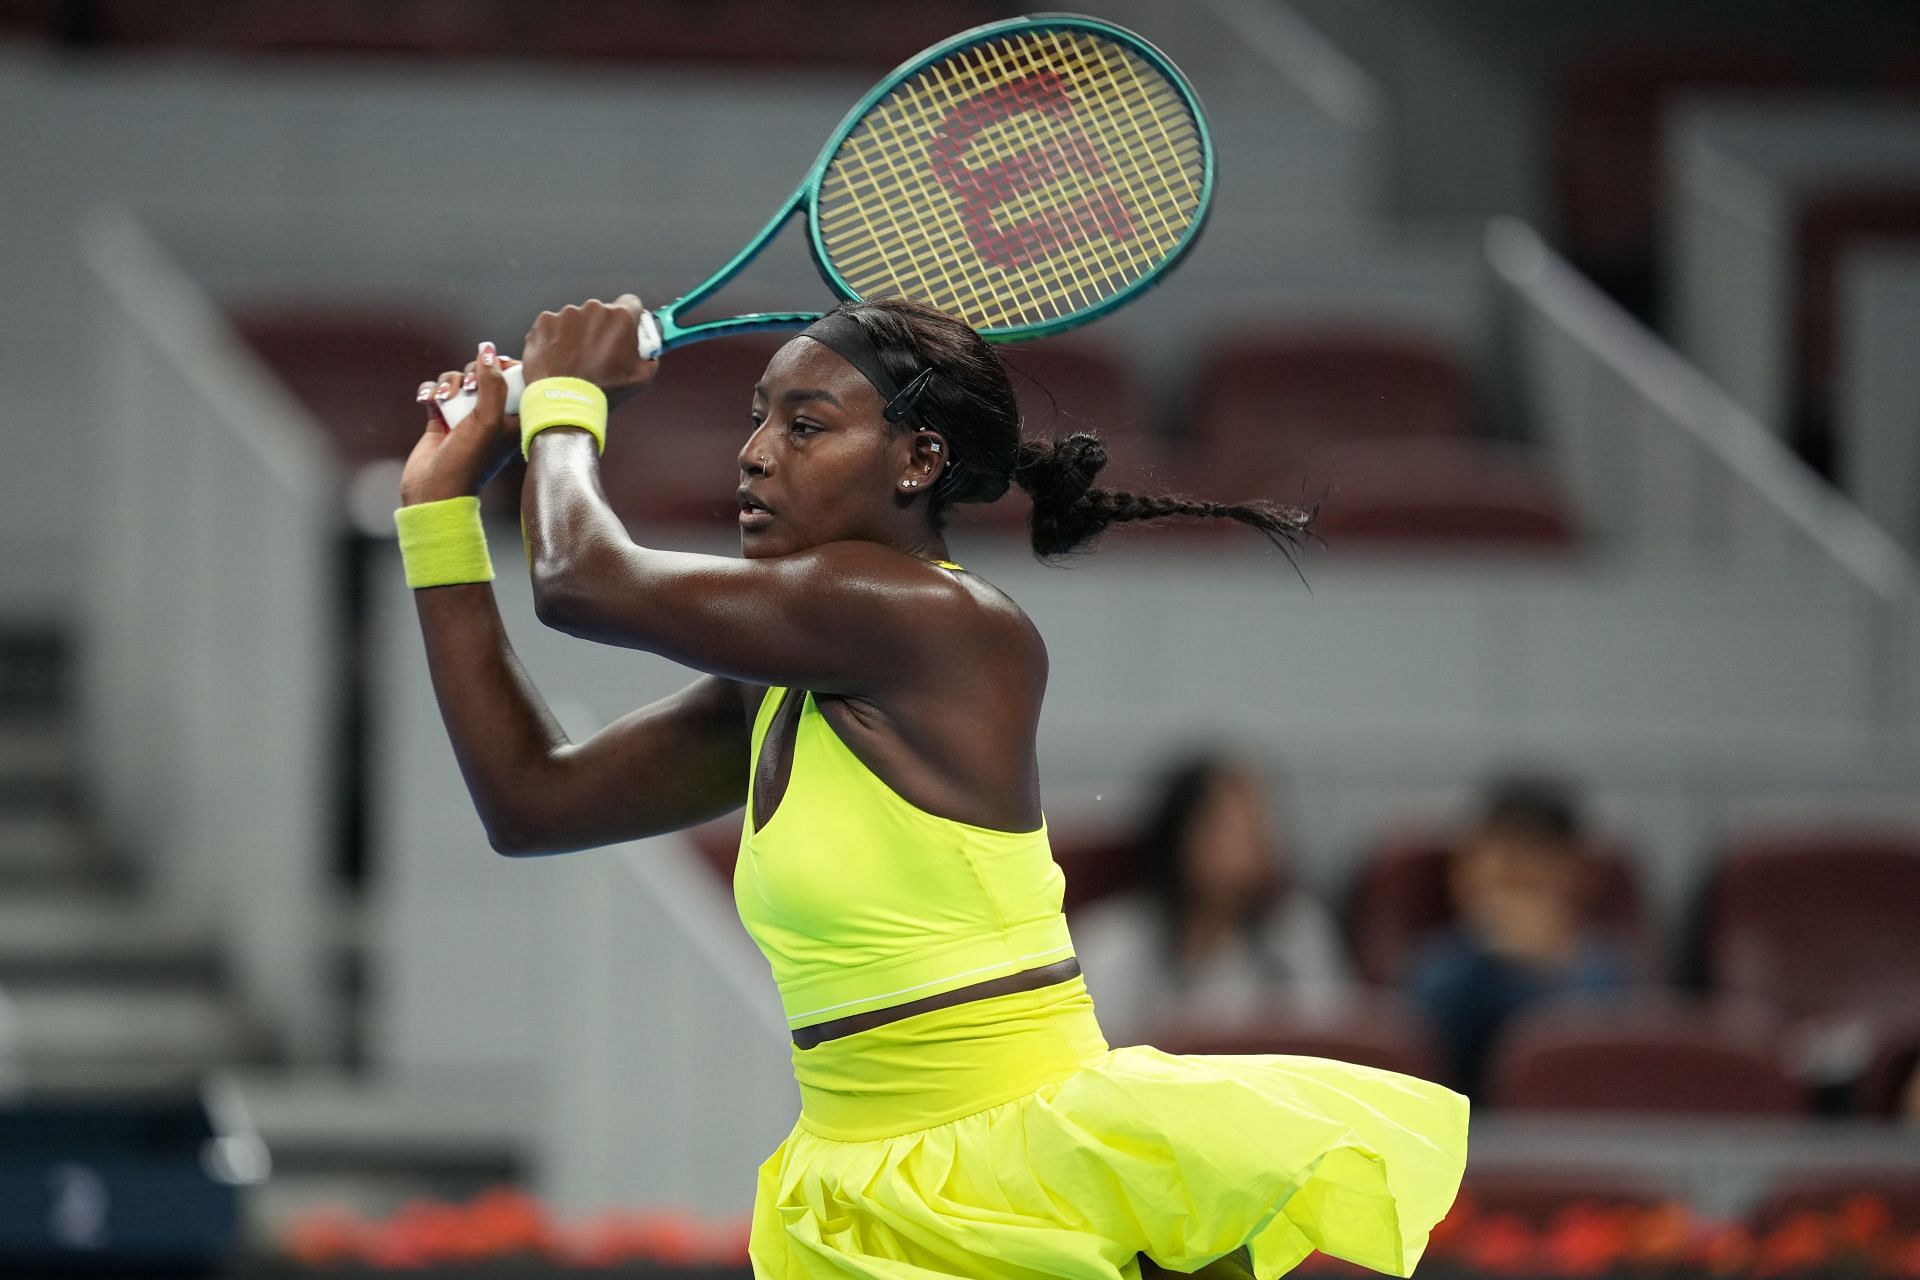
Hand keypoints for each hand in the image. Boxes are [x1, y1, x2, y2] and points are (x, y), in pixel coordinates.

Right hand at [400, 343, 521, 505]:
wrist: (433, 491)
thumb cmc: (468, 461)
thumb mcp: (488, 420)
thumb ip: (492, 384)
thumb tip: (488, 349)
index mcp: (513, 420)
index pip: (516, 380)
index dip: (505, 367)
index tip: (494, 366)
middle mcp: (491, 417)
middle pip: (484, 375)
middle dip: (471, 373)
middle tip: (467, 387)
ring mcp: (464, 417)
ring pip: (457, 380)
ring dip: (447, 383)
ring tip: (443, 399)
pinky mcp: (441, 419)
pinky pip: (436, 391)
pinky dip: (430, 391)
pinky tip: (427, 401)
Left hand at [521, 294, 658, 406]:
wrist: (565, 402)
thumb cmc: (602, 391)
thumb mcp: (642, 379)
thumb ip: (649, 358)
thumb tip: (649, 354)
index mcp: (621, 317)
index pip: (630, 303)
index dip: (629, 317)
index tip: (624, 330)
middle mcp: (594, 309)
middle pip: (601, 312)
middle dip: (601, 328)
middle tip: (598, 354)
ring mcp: (567, 314)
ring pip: (576, 318)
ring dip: (577, 333)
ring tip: (575, 359)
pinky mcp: (545, 322)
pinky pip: (554, 325)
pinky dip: (555, 338)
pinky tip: (559, 357)